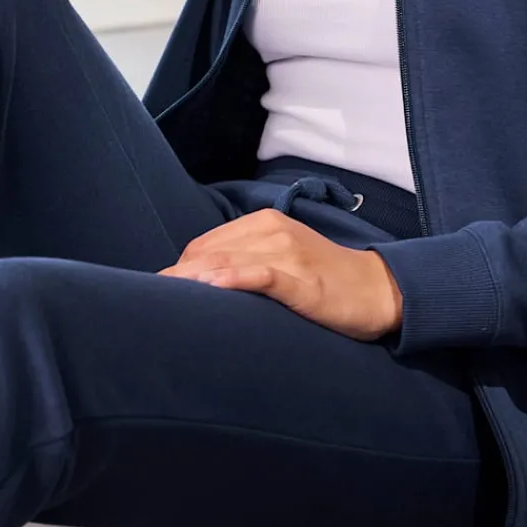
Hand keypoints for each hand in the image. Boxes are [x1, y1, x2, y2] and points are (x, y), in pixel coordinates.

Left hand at [158, 209, 404, 341]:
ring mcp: (287, 254)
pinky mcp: (301, 279)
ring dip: (192, 279)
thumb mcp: (282, 261)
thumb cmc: (325, 280)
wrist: (378, 290)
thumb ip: (246, 262)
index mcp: (263, 224)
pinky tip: (210, 289)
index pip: (204, 245)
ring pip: (227, 261)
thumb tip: (202, 282)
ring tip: (164, 297)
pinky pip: (260, 275)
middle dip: (177, 277)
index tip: (158, 293)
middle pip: (208, 252)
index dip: (179, 270)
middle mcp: (272, 231)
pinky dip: (233, 280)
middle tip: (149, 303)